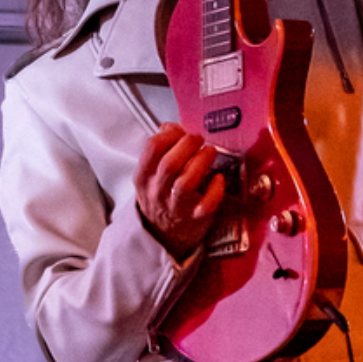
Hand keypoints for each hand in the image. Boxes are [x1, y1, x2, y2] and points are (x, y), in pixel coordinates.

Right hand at [135, 123, 225, 256]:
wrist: (162, 234)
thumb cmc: (160, 196)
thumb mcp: (150, 174)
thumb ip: (159, 149)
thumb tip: (170, 127)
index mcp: (144, 176)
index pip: (152, 148)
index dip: (170, 134)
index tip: (181, 131)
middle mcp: (157, 191)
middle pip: (170, 163)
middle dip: (188, 145)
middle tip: (198, 139)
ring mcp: (176, 206)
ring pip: (187, 181)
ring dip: (201, 162)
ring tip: (209, 152)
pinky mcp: (195, 218)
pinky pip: (207, 204)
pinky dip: (216, 190)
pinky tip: (218, 179)